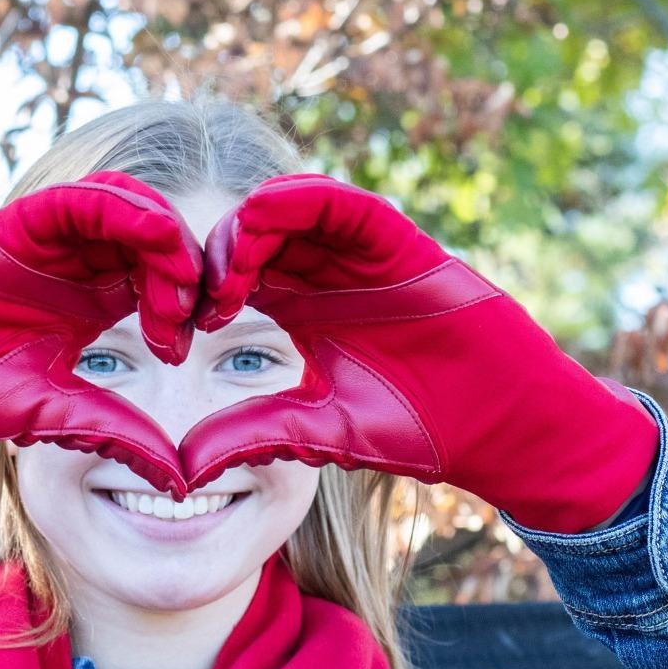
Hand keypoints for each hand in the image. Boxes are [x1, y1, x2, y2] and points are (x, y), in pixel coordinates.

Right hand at [0, 171, 202, 498]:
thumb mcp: (56, 415)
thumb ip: (116, 433)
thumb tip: (181, 484)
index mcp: (91, 306)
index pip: (159, 285)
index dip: (185, 306)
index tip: (191, 343)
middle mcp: (77, 268)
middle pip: (154, 244)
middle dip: (186, 271)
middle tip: (197, 311)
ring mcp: (48, 244)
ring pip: (128, 210)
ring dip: (165, 238)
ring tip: (179, 285)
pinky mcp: (18, 225)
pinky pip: (82, 199)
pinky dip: (124, 208)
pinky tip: (155, 237)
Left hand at [180, 173, 658, 532]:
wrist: (494, 427)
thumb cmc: (413, 429)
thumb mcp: (318, 432)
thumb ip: (255, 435)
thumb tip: (183, 469)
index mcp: (300, 312)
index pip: (234, 279)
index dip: (196, 293)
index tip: (173, 330)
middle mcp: (324, 276)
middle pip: (252, 239)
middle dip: (211, 259)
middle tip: (189, 300)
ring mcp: (362, 257)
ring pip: (290, 210)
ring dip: (245, 230)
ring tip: (222, 278)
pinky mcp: (401, 245)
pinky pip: (344, 205)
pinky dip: (301, 200)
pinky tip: (260, 220)